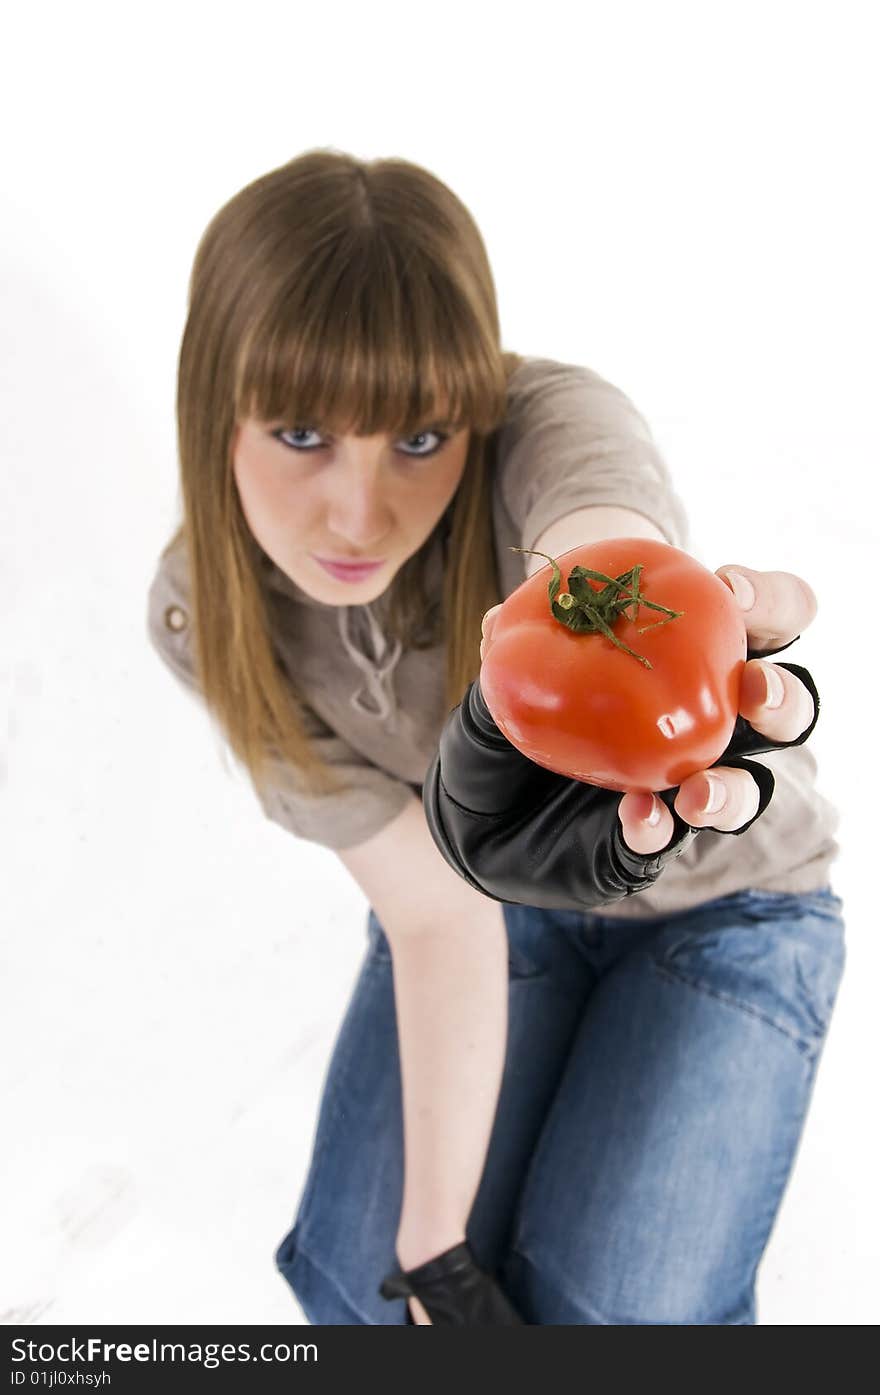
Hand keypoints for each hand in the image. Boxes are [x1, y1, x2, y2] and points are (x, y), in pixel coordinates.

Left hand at [481, 564, 818, 855]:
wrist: (478, 808)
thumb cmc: (516, 716)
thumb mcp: (507, 677)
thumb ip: (516, 654)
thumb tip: (496, 622)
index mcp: (691, 655)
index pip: (763, 616)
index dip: (765, 598)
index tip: (730, 588)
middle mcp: (706, 720)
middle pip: (783, 703)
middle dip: (782, 695)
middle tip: (753, 692)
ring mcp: (686, 782)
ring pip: (747, 786)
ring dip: (733, 789)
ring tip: (699, 793)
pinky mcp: (653, 837)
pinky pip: (669, 838)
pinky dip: (656, 828)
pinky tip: (636, 819)